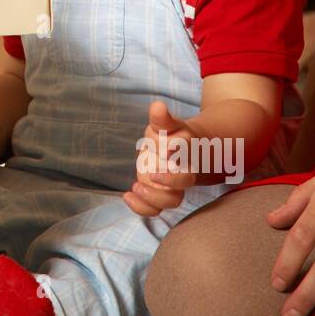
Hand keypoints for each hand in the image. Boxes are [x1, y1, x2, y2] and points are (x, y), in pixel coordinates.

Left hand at [125, 101, 197, 216]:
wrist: (179, 151)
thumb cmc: (171, 135)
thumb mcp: (165, 125)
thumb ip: (162, 119)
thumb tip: (157, 106)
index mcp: (187, 149)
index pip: (187, 149)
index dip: (178, 148)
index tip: (167, 147)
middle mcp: (184, 171)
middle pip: (186, 182)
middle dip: (171, 181)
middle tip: (152, 174)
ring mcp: (173, 186)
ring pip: (172, 200)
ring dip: (154, 197)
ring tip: (135, 186)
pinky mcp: (160, 195)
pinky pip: (156, 209)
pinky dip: (142, 207)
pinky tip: (127, 195)